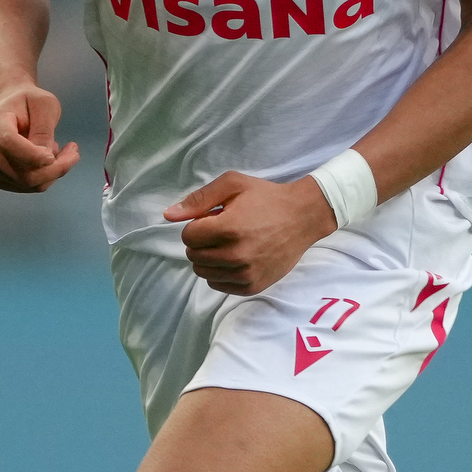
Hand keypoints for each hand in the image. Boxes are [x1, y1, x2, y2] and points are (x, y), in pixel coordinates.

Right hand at [0, 83, 81, 193]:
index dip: (34, 155)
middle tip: (74, 151)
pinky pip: (28, 187)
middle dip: (55, 168)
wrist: (11, 108)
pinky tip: (49, 161)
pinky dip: (46, 178)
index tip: (55, 154)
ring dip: (53, 172)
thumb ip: (44, 130)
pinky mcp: (0, 178)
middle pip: (23, 174)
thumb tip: (46, 159)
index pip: (9, 144)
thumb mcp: (45, 104)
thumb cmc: (29, 102)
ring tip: (61, 150)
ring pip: (29, 184)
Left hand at [165, 171, 336, 296]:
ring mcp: (246, 273)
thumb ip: (198, 200)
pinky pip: (218, 285)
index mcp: (229, 228)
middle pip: (193, 256)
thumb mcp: (232, 185)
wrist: (303, 217)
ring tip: (229, 244)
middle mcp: (236, 255)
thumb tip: (168, 216)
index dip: (197, 225)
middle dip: (202, 242)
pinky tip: (235, 258)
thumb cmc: (265, 197)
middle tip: (222, 231)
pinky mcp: (253, 286)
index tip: (213, 219)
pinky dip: (220, 273)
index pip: (188, 237)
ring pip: (203, 273)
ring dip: (209, 259)